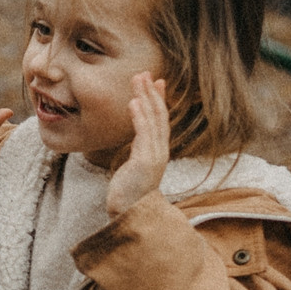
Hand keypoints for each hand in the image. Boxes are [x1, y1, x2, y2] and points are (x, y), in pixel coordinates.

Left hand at [106, 73, 170, 216]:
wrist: (129, 216)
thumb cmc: (130, 194)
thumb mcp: (135, 167)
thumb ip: (138, 151)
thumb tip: (138, 140)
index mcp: (158, 151)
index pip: (161, 120)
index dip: (159, 100)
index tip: (157, 81)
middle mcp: (160, 152)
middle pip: (159, 116)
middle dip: (152, 93)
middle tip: (145, 73)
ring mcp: (155, 157)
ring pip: (153, 121)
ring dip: (145, 98)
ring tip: (138, 80)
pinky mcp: (145, 163)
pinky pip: (143, 135)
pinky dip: (139, 117)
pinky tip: (134, 102)